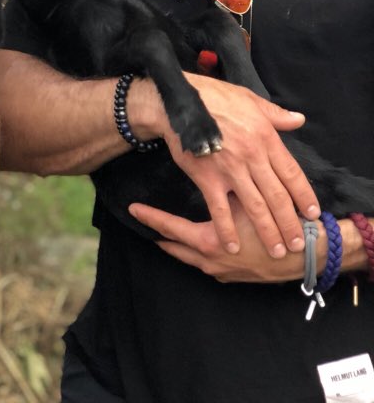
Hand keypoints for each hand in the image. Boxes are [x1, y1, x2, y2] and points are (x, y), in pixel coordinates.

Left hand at [127, 198, 308, 282]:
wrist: (309, 254)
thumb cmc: (277, 222)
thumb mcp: (247, 199)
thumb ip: (224, 187)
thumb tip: (205, 164)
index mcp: (210, 241)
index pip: (170, 228)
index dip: (151, 218)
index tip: (133, 210)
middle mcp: (212, 261)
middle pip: (175, 248)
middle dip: (159, 235)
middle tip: (143, 222)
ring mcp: (224, 272)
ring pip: (191, 258)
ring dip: (178, 245)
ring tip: (163, 233)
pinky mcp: (236, 277)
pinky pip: (208, 265)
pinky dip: (197, 254)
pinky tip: (197, 245)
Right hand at [140, 74, 318, 256]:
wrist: (177, 102)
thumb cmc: (214, 97)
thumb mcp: (249, 98)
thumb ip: (275, 114)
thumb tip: (298, 119)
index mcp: (265, 137)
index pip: (292, 173)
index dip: (304, 195)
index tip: (312, 213)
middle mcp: (252, 156)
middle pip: (277, 196)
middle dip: (290, 222)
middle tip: (298, 243)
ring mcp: (230, 170)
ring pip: (255, 207)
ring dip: (267, 231)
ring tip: (276, 251)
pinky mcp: (207, 178)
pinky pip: (220, 210)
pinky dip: (227, 230)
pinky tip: (232, 246)